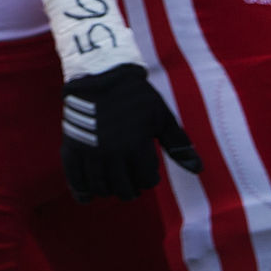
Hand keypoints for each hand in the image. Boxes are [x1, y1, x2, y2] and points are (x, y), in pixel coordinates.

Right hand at [60, 63, 201, 201]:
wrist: (99, 74)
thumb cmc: (136, 95)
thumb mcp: (161, 116)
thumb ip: (178, 143)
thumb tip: (198, 169)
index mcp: (136, 146)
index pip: (146, 180)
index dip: (150, 178)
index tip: (147, 169)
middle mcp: (112, 153)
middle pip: (124, 189)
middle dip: (131, 188)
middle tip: (131, 180)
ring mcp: (90, 151)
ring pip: (101, 187)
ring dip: (109, 190)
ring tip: (113, 183)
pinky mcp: (72, 146)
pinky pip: (74, 177)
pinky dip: (80, 190)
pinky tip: (86, 196)